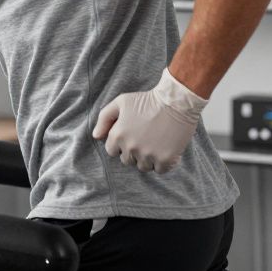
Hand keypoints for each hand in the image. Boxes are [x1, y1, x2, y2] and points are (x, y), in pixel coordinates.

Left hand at [91, 68, 207, 173]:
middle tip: (145, 137)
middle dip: (133, 152)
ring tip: (155, 142)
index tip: (131, 135)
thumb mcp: (120, 102)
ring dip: (148, 158)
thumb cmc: (147, 100)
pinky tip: (166, 149)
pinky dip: (163, 163)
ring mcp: (148, 155)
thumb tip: (96, 136)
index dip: (120, 144)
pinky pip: (160, 170)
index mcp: (118, 135)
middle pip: (127, 160)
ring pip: (143, 167)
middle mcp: (131, 148)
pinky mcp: (166, 159)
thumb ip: (104, 118)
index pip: (112, 150)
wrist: (176, 102)